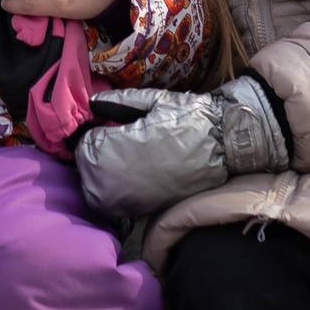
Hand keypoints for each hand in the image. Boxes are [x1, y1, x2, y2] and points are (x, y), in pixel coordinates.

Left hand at [74, 76, 289, 218]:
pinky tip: (128, 179)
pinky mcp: (144, 209)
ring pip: (94, 192)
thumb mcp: (154, 100)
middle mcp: (118, 177)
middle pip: (85, 170)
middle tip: (112, 145)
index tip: (107, 129)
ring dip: (100, 177)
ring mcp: (130, 197)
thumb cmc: (191, 118)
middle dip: (94, 156)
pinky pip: (114, 207)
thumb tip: (93, 102)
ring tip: (118, 163)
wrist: (226, 145)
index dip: (94, 135)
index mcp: (118, 147)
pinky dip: (114, 194)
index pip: (83, 146)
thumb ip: (119, 101)